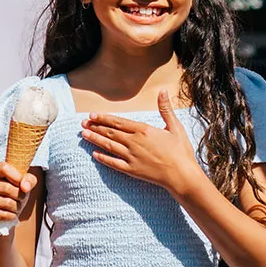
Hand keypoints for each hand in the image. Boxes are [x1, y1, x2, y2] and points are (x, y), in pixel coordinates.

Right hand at [0, 161, 39, 225]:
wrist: (2, 202)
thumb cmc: (11, 187)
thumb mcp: (22, 179)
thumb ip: (28, 179)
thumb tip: (25, 187)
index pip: (4, 169)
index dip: (17, 177)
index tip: (23, 184)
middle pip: (6, 188)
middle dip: (20, 195)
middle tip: (22, 198)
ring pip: (5, 203)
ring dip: (16, 207)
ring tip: (17, 205)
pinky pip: (0, 214)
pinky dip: (10, 216)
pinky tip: (12, 213)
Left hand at [81, 91, 204, 196]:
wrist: (182, 175)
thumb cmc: (181, 151)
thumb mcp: (175, 126)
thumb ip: (165, 109)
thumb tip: (163, 91)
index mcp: (143, 130)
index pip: (118, 122)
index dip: (104, 118)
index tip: (92, 116)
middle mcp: (134, 142)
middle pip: (110, 133)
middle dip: (95, 127)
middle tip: (83, 124)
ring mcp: (132, 157)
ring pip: (109, 146)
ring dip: (95, 140)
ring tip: (84, 135)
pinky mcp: (132, 170)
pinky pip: (114, 163)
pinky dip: (103, 159)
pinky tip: (94, 155)